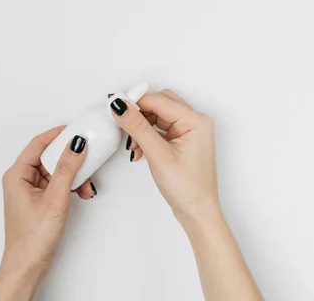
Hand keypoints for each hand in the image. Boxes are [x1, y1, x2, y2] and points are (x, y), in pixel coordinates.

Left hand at [0, 127, 94, 300]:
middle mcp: (21, 179)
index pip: (38, 143)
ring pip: (56, 171)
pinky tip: (81, 193)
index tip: (76, 129)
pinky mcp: (39, 200)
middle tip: (87, 155)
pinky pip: (57, 183)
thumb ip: (67, 169)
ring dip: (73, 175)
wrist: (27, 265)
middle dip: (71, 159)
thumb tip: (76, 145)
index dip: (58, 134)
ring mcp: (30, 190)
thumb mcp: (55, 198)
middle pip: (49, 156)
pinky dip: (70, 186)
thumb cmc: (32, 238)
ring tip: (86, 185)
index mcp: (17, 174)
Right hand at [110, 89, 218, 223]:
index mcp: (196, 121)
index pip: (159, 100)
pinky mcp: (182, 140)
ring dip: (141, 127)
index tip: (116, 106)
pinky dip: (146, 135)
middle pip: (159, 104)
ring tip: (133, 146)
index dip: (136, 102)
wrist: (197, 212)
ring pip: (157, 116)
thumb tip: (121, 107)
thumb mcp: (157, 154)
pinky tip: (139, 149)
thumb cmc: (187, 188)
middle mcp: (195, 122)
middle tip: (123, 125)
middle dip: (139, 115)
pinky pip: (160, 128)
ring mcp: (189, 131)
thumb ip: (137, 127)